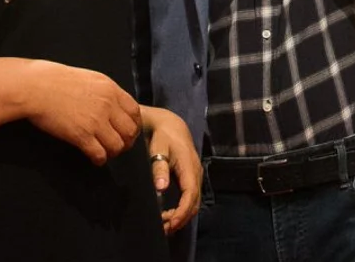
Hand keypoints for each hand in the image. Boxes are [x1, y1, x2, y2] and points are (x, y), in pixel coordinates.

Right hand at [23, 62, 141, 165]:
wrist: (35, 87)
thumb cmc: (56, 80)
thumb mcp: (89, 78)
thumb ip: (105, 92)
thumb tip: (114, 105)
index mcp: (110, 89)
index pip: (135, 111)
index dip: (134, 125)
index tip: (129, 132)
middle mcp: (107, 105)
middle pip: (130, 131)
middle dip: (127, 142)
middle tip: (119, 146)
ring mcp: (95, 121)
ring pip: (117, 145)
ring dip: (113, 152)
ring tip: (105, 152)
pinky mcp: (81, 135)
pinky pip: (99, 153)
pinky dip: (99, 159)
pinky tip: (94, 158)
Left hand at [141, 105, 201, 234]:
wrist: (170, 125)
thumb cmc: (162, 136)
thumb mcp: (158, 148)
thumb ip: (159, 167)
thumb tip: (161, 189)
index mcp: (189, 166)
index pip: (190, 195)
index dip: (181, 212)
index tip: (169, 224)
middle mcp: (196, 174)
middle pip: (194, 203)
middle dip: (180, 219)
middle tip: (163, 230)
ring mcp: (195, 177)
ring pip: (193, 203)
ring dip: (181, 217)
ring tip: (164, 226)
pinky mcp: (191, 179)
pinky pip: (190, 199)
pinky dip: (181, 211)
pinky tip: (168, 216)